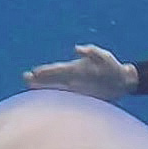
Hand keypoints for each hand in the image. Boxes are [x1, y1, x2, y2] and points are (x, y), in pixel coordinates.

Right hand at [23, 44, 137, 100]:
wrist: (122, 81)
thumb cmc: (113, 67)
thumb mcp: (105, 57)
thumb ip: (92, 52)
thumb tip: (77, 48)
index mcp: (76, 68)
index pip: (58, 70)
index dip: (46, 71)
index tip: (34, 72)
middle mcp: (73, 77)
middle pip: (53, 78)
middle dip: (40, 79)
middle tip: (25, 78)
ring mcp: (76, 88)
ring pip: (56, 88)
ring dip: (44, 88)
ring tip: (30, 86)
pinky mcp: (82, 97)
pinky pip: (66, 98)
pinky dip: (56, 98)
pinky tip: (47, 100)